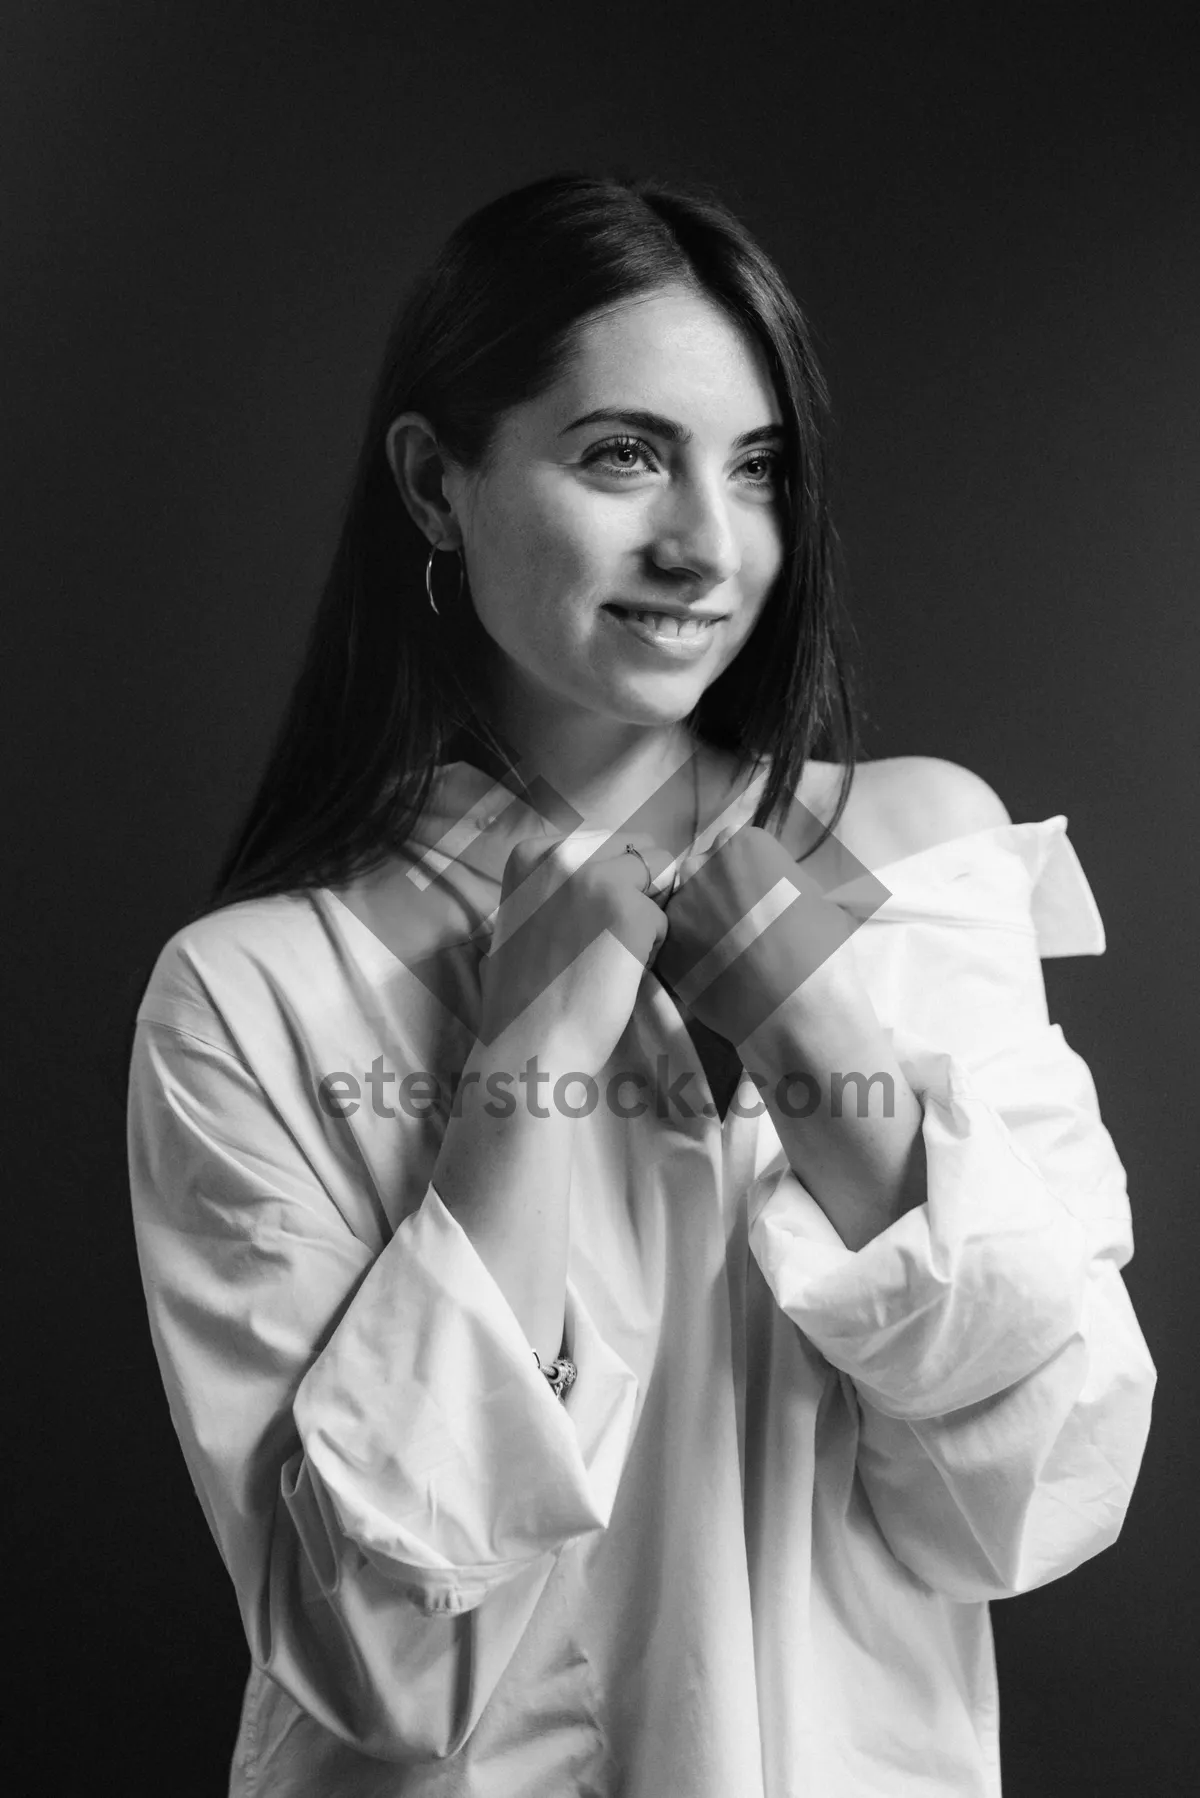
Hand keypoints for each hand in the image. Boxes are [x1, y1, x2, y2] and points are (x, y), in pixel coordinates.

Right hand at [479, 831, 671, 1069]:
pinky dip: (654, 948)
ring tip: (615, 955)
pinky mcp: (631, 912)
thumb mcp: (524, 915)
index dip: (611, 879)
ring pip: (660, 875)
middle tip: (612, 938)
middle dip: (638, 887)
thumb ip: (558, 883)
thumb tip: (608, 863)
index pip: (604, 840)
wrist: (529, 1044)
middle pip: (638, 848)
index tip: (586, 923)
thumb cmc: (523, 993)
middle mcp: (563, 853)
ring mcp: (598, 878)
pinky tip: (621, 975)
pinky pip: (666, 918)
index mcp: (532, 850)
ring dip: (650, 912)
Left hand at [655, 823, 857, 1048]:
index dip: (744, 874)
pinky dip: (690, 955)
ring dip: (700, 923)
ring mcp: (678, 907)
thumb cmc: (820, 948)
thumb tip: (770, 885)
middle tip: (739, 926)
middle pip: (703, 872)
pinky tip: (715, 974)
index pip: (733, 847)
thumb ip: (781, 878)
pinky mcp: (665, 947)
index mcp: (742, 844)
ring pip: (686, 908)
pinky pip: (676, 944)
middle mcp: (701, 866)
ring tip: (727, 955)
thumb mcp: (814, 895)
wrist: (796, 1007)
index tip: (755, 896)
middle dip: (716, 893)